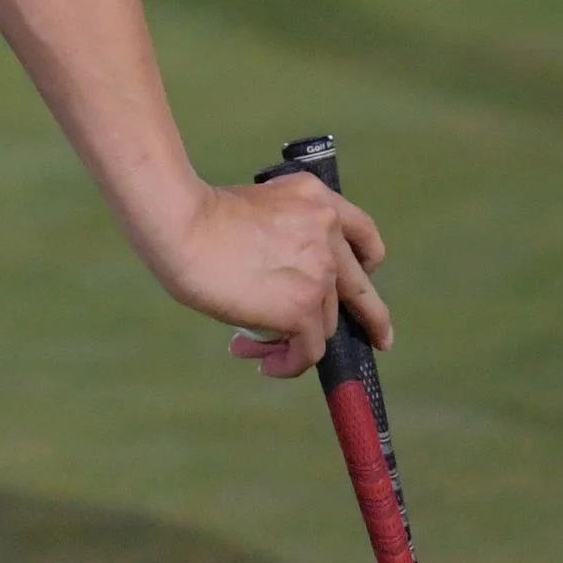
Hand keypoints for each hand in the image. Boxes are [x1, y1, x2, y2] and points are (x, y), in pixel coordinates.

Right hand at [146, 171, 392, 379]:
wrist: (181, 225)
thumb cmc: (200, 215)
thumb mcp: (258, 207)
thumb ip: (287, 232)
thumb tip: (291, 282)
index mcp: (315, 198)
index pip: (363, 233)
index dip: (367, 263)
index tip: (366, 279)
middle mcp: (326, 231)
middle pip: (360, 287)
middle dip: (373, 318)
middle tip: (380, 340)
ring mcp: (319, 270)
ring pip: (323, 324)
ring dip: (294, 339)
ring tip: (255, 346)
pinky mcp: (303, 307)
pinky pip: (308, 350)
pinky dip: (288, 362)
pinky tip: (264, 364)